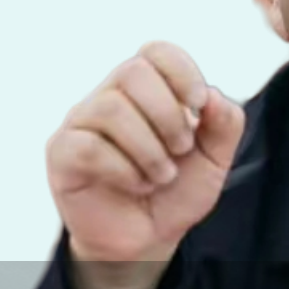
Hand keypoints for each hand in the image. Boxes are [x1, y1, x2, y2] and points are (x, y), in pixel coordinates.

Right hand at [46, 41, 244, 288]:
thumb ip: (225, 123)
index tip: (199, 107)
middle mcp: (110, 96)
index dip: (183, 72)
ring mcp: (82, 122)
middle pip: (132, 72)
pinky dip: (124, 169)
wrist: (150, 237)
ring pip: (111, 109)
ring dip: (149, 148)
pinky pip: (88, 146)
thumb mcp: (216, 158)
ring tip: (162, 175)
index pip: (157, 51)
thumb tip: (213, 96)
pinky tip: (138, 184)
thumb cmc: (178, 188)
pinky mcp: (63, 153)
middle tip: (181, 149)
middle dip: (167, 115)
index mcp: (148, 88)